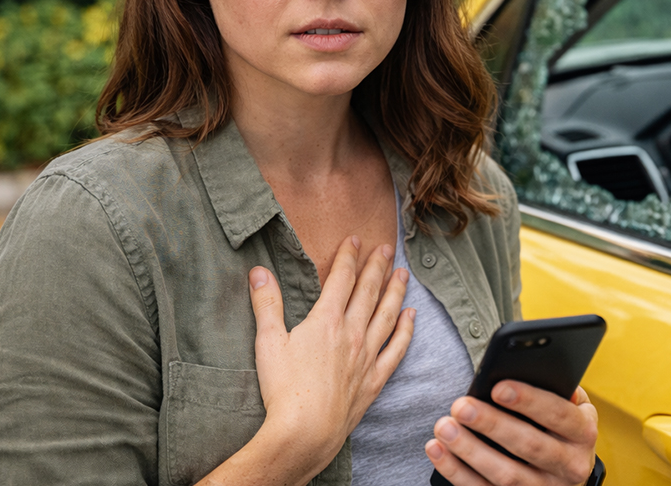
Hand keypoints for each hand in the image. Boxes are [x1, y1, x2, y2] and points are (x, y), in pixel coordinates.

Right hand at [247, 236, 414, 478]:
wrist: (306, 431)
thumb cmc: (284, 389)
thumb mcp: (268, 342)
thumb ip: (266, 304)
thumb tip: (259, 271)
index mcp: (326, 321)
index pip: (341, 279)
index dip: (349, 257)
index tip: (356, 240)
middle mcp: (352, 333)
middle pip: (369, 291)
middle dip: (377, 266)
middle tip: (386, 247)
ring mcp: (367, 355)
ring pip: (387, 314)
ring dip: (396, 291)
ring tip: (403, 273)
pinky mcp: (374, 378)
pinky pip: (396, 348)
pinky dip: (406, 329)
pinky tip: (411, 316)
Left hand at [425, 383, 598, 485]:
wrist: (565, 470)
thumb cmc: (558, 423)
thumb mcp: (568, 404)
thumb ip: (554, 387)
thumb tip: (524, 366)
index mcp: (583, 433)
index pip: (559, 415)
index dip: (530, 401)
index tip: (498, 387)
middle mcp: (570, 466)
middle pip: (530, 446)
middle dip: (492, 425)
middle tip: (461, 406)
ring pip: (506, 476)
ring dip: (471, 451)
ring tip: (444, 427)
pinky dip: (457, 472)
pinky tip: (437, 450)